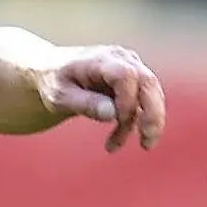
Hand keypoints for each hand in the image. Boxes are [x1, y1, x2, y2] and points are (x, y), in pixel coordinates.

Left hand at [35, 45, 165, 152]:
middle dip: (153, 115)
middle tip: (147, 144)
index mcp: (101, 59)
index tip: (118, 120)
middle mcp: (122, 59)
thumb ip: (85, 103)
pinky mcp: (133, 82)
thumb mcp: (60, 96)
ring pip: (151, 96)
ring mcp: (131, 69)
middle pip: (148, 83)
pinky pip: (142, 104)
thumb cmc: (55, 82)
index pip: (126, 75)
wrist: (54, 71)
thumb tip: (113, 113)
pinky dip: (132, 125)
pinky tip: (112, 144)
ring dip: (145, 125)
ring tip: (123, 147)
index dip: (128, 100)